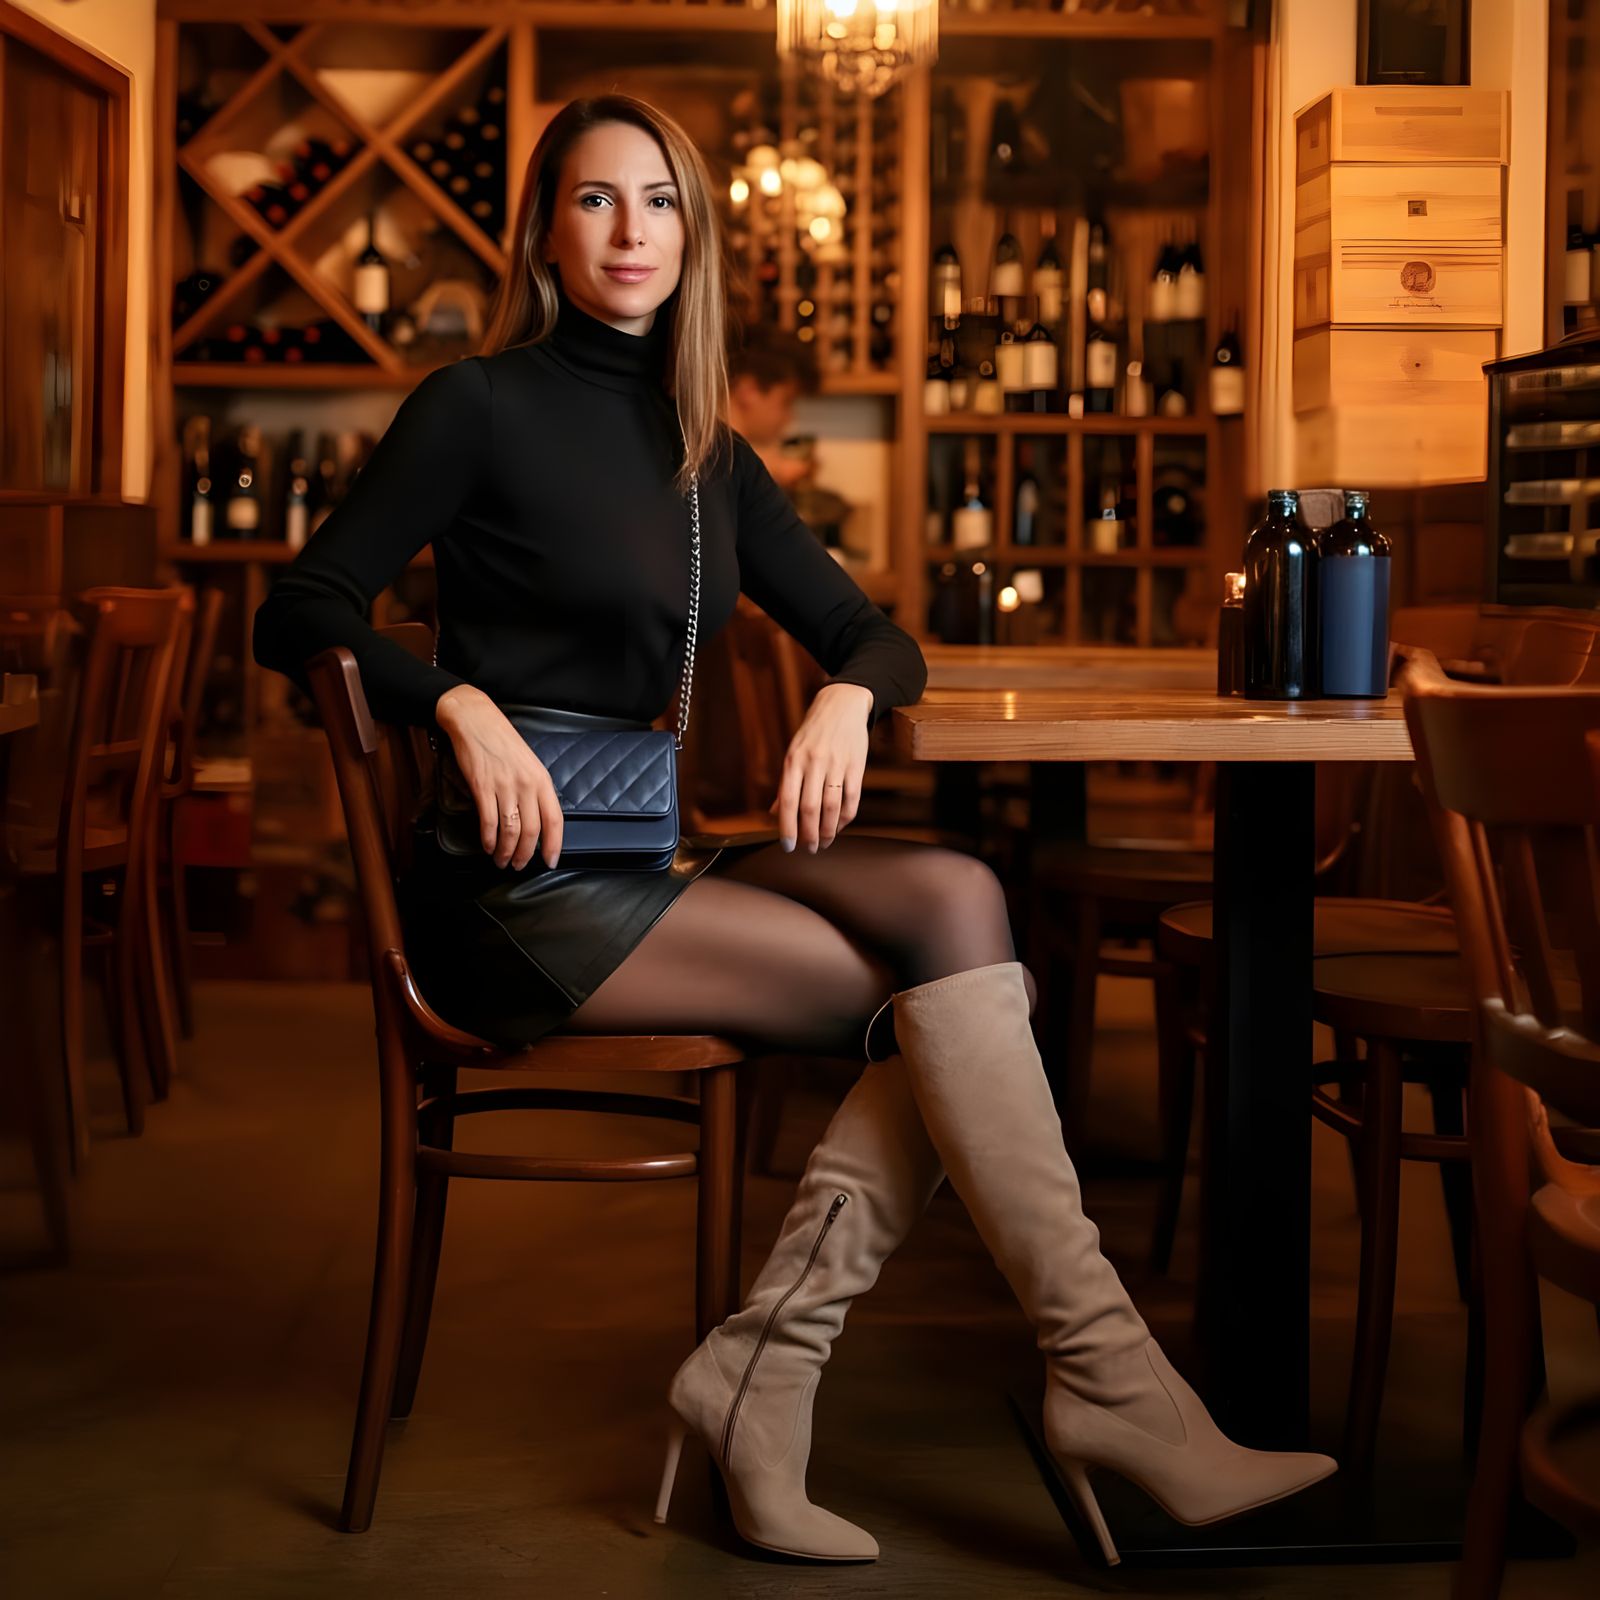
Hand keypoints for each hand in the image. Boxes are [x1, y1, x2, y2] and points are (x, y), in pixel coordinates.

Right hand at [435, 685, 562, 869]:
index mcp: (542, 779)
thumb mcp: (530, 763)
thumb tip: (538, 821)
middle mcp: (526, 784)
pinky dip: (489, 839)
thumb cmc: (503, 741)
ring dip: (506, 852)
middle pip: (531, 831)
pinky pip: (489, 821)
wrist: (476, 719)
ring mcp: (504, 786)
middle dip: (525, 854)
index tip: (550, 861)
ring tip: (502, 860)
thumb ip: (536, 790)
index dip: (553, 845)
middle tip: (520, 865)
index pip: (554, 820)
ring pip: (510, 830)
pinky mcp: (482, 787)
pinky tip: (488, 846)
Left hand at [770, 682, 872, 852]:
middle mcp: (814, 763)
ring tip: (825, 843)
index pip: (789, 801)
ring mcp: (836, 764)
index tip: (788, 846)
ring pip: (832, 807)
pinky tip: (840, 826)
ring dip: (828, 831)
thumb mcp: (793, 752)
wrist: (842, 704)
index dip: (788, 828)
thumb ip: (785, 784)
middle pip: (810, 808)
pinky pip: (852, 798)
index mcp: (793, 761)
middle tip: (810, 849)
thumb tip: (775, 813)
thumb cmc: (813, 731)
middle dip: (809, 835)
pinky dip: (846, 817)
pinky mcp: (856, 766)